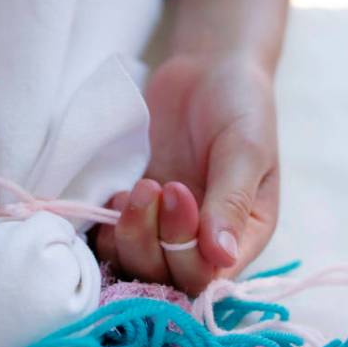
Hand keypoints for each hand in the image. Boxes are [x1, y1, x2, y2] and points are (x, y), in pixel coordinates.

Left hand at [96, 52, 279, 294]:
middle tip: (151, 185)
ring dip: (123, 235)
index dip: (183, 250)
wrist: (207, 68)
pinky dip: (101, 226)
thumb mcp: (246, 148)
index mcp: (241, 237)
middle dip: (149, 241)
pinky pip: (107, 240)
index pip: (206, 277)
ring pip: (130, 264)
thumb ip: (232, 201)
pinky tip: (112, 190)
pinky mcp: (132, 210)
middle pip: (164, 278)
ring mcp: (161, 228)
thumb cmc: (240, 104)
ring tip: (134, 186)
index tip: (178, 192)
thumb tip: (220, 256)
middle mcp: (200, 243)